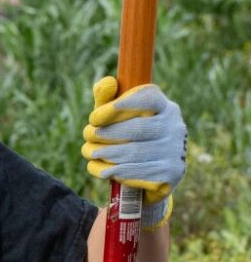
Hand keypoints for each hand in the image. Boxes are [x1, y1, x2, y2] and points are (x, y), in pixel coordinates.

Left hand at [82, 77, 186, 226]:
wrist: (154, 178)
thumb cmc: (134, 143)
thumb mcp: (122, 121)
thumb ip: (110, 103)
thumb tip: (104, 83)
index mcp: (166, 108)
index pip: (149, 98)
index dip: (122, 105)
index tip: (95, 116)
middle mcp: (174, 127)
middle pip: (137, 128)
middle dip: (107, 132)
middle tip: (87, 135)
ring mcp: (174, 150)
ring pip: (134, 151)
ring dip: (107, 153)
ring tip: (90, 153)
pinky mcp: (170, 172)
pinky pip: (138, 171)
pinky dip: (116, 171)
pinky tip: (103, 171)